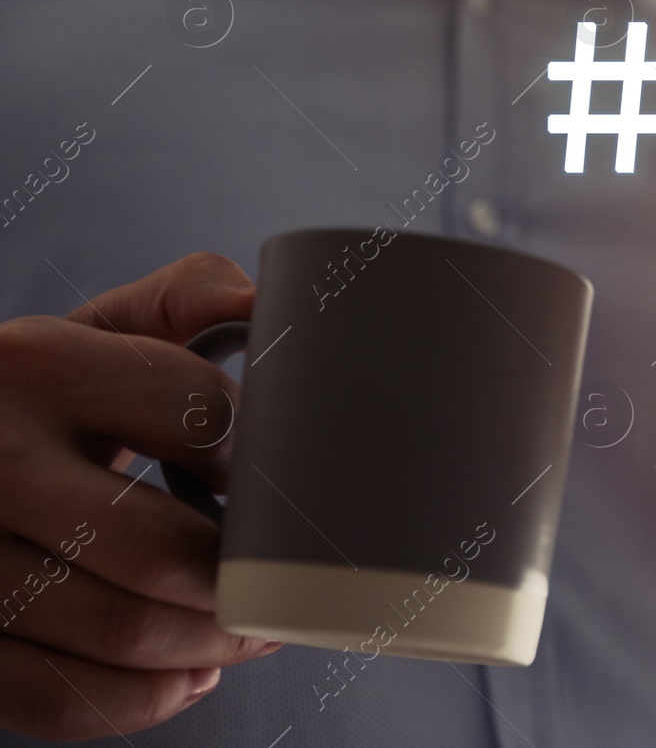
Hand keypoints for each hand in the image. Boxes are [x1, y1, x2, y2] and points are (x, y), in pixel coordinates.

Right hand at [0, 254, 276, 739]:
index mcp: (36, 365)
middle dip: (243, 581)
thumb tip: (261, 300)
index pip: (200, 417)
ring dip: (210, 645)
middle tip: (278, 581)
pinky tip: (182, 672)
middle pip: (164, 551)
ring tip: (243, 628)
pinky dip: (143, 699)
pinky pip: (62, 698)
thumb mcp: (88, 333)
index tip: (278, 487)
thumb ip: (181, 299)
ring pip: (122, 632)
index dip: (261, 465)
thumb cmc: (34, 397)